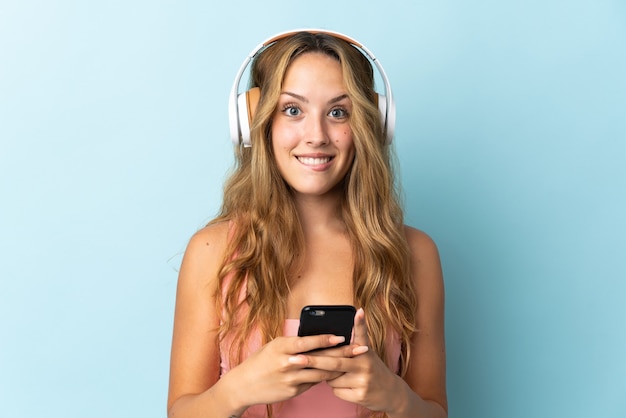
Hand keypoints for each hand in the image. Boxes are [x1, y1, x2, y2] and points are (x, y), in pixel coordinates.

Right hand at [222, 334, 346, 408]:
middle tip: (359, 349)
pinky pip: (313, 383)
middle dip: (342, 353)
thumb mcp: (274, 346)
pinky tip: (336, 374)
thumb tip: (314, 339)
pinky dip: (325, 378)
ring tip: (353, 362)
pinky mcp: (292, 391)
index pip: (307, 342)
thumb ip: (293, 343)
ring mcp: (290, 378)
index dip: (325, 340)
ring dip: (338, 368)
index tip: (341, 336)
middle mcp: (287, 362)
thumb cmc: (260, 361)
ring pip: (320, 373)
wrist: (244, 385)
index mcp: (281, 346)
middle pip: (319, 358)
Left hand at [295, 308, 403, 412]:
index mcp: (365, 351)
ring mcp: (363, 380)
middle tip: (296, 359)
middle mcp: (365, 363)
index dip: (360, 322)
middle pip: (335, 361)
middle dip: (313, 361)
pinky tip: (346, 386)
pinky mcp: (360, 395)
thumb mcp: (366, 353)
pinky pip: (337, 391)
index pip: (362, 334)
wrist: (390, 392)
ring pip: (332, 379)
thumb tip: (348, 320)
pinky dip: (336, 388)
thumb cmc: (371, 369)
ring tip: (339, 374)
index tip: (358, 311)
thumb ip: (355, 340)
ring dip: (327, 377)